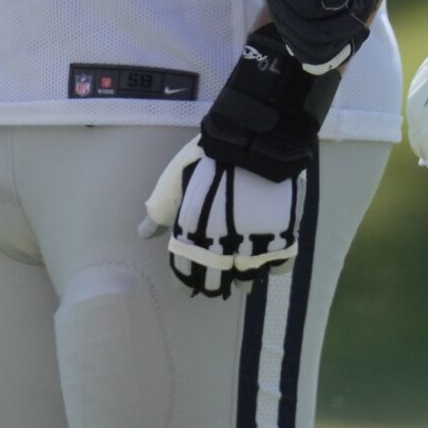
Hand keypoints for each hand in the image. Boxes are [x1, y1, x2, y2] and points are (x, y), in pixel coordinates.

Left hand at [139, 136, 302, 297]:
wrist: (251, 142)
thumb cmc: (206, 159)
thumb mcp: (174, 182)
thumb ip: (160, 211)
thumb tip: (144, 234)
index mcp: (191, 238)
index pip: (185, 275)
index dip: (185, 281)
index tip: (188, 284)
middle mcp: (221, 250)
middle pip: (216, 284)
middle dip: (213, 286)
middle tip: (216, 283)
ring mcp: (254, 245)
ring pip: (248, 280)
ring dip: (243, 281)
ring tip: (243, 279)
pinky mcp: (283, 237)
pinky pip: (280, 265)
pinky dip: (274, 265)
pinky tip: (269, 259)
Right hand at [264, 0, 385, 73]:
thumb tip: (332, 0)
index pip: (305, 4)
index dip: (336, 4)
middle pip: (307, 32)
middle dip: (344, 23)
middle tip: (364, 3)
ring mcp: (284, 18)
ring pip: (310, 49)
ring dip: (342, 38)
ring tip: (358, 17)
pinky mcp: (296, 33)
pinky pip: (314, 56)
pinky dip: (338, 51)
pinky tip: (353, 33)